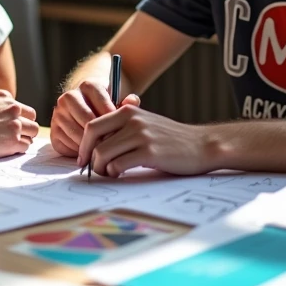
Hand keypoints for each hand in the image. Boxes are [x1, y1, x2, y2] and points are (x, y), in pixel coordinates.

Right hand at [0, 89, 38, 159]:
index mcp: (6, 98)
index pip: (23, 109)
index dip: (20, 119)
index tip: (13, 126)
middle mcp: (14, 109)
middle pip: (32, 120)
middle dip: (27, 128)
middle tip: (18, 136)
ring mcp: (16, 125)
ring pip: (34, 132)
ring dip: (26, 138)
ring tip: (13, 144)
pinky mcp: (14, 141)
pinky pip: (26, 146)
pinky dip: (19, 149)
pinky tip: (8, 150)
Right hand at [50, 80, 139, 156]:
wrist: (88, 107)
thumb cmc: (107, 107)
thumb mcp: (119, 100)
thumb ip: (128, 102)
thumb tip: (133, 101)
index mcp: (87, 85)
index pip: (99, 101)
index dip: (111, 117)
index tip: (120, 129)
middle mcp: (69, 97)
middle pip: (86, 120)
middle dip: (101, 135)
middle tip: (113, 146)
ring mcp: (59, 114)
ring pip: (76, 134)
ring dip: (90, 145)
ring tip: (104, 151)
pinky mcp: (53, 130)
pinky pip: (66, 145)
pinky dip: (79, 151)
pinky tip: (90, 152)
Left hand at [77, 105, 216, 176]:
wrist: (201, 145)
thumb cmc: (170, 139)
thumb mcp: (144, 124)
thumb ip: (122, 129)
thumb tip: (95, 146)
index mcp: (127, 112)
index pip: (92, 125)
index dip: (83, 144)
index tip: (83, 158)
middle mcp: (132, 121)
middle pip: (93, 140)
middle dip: (88, 157)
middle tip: (91, 170)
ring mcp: (141, 136)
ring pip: (103, 154)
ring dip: (101, 169)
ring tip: (109, 174)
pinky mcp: (149, 153)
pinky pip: (118, 165)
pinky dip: (115, 173)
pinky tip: (121, 174)